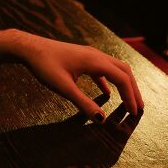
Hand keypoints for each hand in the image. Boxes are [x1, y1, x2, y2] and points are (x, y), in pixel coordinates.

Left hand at [0, 29, 143, 119]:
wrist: (28, 48)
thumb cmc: (44, 66)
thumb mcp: (63, 88)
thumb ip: (83, 103)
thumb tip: (102, 120)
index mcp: (95, 61)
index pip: (122, 78)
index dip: (130, 96)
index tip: (134, 112)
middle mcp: (96, 55)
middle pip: (123, 71)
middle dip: (133, 90)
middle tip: (138, 108)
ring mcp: (89, 55)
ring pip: (114, 68)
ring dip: (123, 84)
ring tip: (128, 101)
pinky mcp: (81, 58)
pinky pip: (101, 69)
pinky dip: (108, 81)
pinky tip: (106, 93)